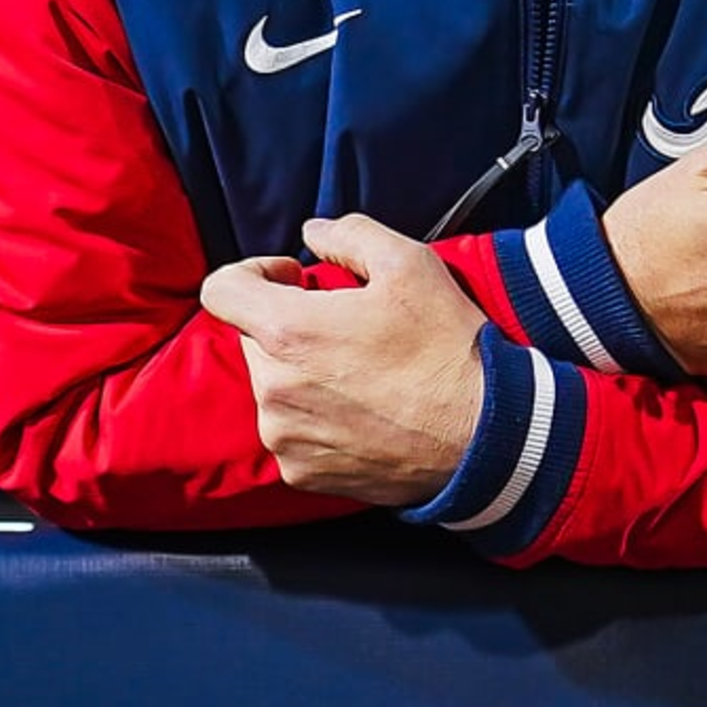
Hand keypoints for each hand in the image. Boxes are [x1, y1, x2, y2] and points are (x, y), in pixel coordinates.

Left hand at [199, 213, 487, 506]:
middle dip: (292, 325)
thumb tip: (313, 233)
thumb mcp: (411, 265)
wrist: (485, 434)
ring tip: (364, 373)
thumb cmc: (448, 347)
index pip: (221, 290)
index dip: (252, 273)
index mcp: (289, 332)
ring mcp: (284, 437)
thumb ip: (350, 236)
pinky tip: (366, 411)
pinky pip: (292, 432)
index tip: (295, 280)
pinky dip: (317, 417)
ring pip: (274, 387)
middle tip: (350, 327)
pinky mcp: (303, 473)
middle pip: (255, 339)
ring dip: (304, 372)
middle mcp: (273, 389)